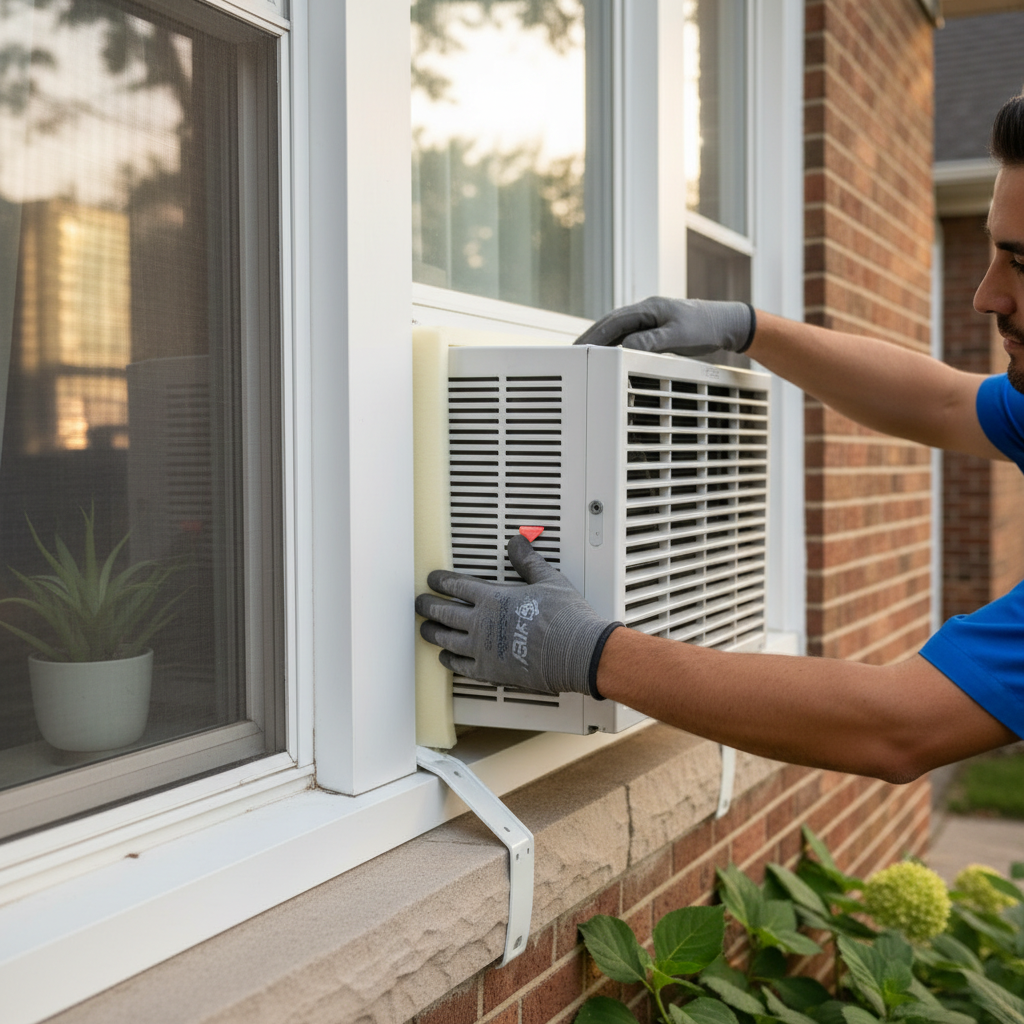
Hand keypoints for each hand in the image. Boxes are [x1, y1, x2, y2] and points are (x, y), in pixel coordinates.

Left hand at [415, 536, 620, 697]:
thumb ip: (528, 562)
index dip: (441, 581)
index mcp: (493, 598)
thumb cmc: (565, 618)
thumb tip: (518, 544)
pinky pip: (461, 666)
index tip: (432, 580)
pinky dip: (450, 661)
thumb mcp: (548, 580)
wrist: (576, 652)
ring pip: (447, 640)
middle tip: (419, 603)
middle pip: (444, 613)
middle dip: (428, 606)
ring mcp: (483, 649)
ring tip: (425, 630)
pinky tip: (445, 659)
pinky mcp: (491, 671)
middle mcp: (482, 624)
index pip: (457, 586)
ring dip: (433, 633)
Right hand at [573, 296, 755, 356]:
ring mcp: (649, 319)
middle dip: (590, 338)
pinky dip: (614, 344)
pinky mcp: (654, 328)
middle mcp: (645, 311)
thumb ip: (650, 341)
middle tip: (573, 353)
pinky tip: (607, 354)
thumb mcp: (678, 336)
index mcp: (648, 309)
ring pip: (617, 329)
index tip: (580, 348)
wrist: (725, 323)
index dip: (594, 336)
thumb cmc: (705, 327)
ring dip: (600, 341)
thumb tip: (623, 346)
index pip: (613, 322)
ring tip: (585, 355)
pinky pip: (627, 335)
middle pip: (609, 324)